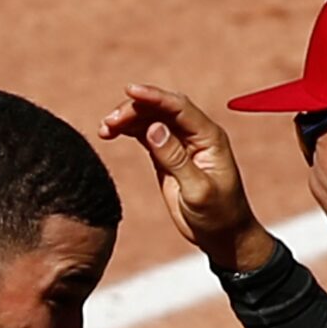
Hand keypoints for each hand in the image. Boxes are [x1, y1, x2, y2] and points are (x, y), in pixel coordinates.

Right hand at [98, 86, 282, 273]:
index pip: (179, 108)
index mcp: (209, 138)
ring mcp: (180, 144)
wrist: (222, 235)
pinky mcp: (166, 155)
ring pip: (151, 119)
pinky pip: (145, 133)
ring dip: (127, 119)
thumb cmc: (218, 215)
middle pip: (162, 109)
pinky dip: (128, 130)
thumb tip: (154, 129)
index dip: (154, 97)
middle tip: (109, 122)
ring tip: (104, 129)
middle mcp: (195, 135)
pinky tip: (111, 133)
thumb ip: (176, 159)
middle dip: (134, 109)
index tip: (130, 91)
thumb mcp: (198, 191)